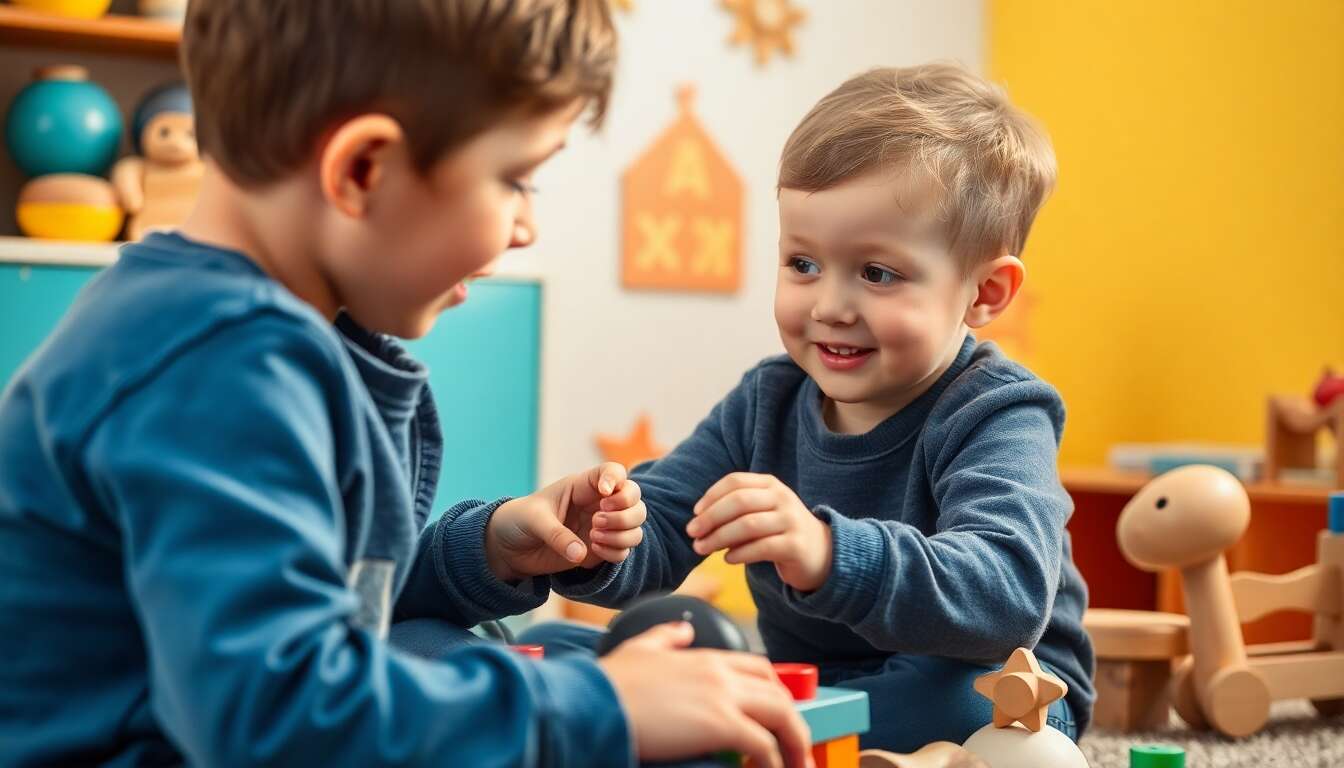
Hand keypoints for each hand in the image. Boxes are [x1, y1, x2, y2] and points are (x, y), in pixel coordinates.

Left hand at [484, 462, 646, 581]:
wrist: (509, 548)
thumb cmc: (519, 521)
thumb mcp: (534, 521)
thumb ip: (556, 535)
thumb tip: (581, 553)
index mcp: (582, 486)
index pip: (614, 472)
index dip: (617, 479)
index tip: (605, 494)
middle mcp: (597, 504)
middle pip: (634, 497)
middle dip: (625, 511)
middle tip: (597, 520)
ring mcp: (601, 527)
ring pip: (635, 525)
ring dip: (623, 532)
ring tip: (594, 537)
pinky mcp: (599, 550)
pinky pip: (624, 550)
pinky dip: (616, 551)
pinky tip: (594, 551)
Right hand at [599, 622, 813, 767]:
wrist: (594, 701)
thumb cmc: (610, 683)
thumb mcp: (640, 649)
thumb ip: (666, 637)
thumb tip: (684, 629)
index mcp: (704, 656)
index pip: (758, 667)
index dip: (775, 691)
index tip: (779, 715)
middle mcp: (720, 673)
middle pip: (778, 693)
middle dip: (794, 721)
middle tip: (797, 747)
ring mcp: (722, 696)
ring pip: (782, 715)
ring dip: (796, 743)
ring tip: (797, 765)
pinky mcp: (720, 724)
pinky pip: (764, 745)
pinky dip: (774, 761)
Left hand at [686, 473, 832, 591]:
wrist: (820, 553)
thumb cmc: (779, 531)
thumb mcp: (761, 511)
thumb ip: (735, 510)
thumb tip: (698, 519)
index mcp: (770, 485)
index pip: (735, 481)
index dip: (711, 496)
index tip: (694, 513)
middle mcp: (782, 498)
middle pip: (739, 502)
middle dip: (711, 517)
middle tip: (692, 532)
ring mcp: (791, 521)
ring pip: (748, 525)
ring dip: (719, 537)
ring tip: (702, 548)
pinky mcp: (796, 546)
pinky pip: (762, 547)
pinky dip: (740, 553)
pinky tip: (728, 559)